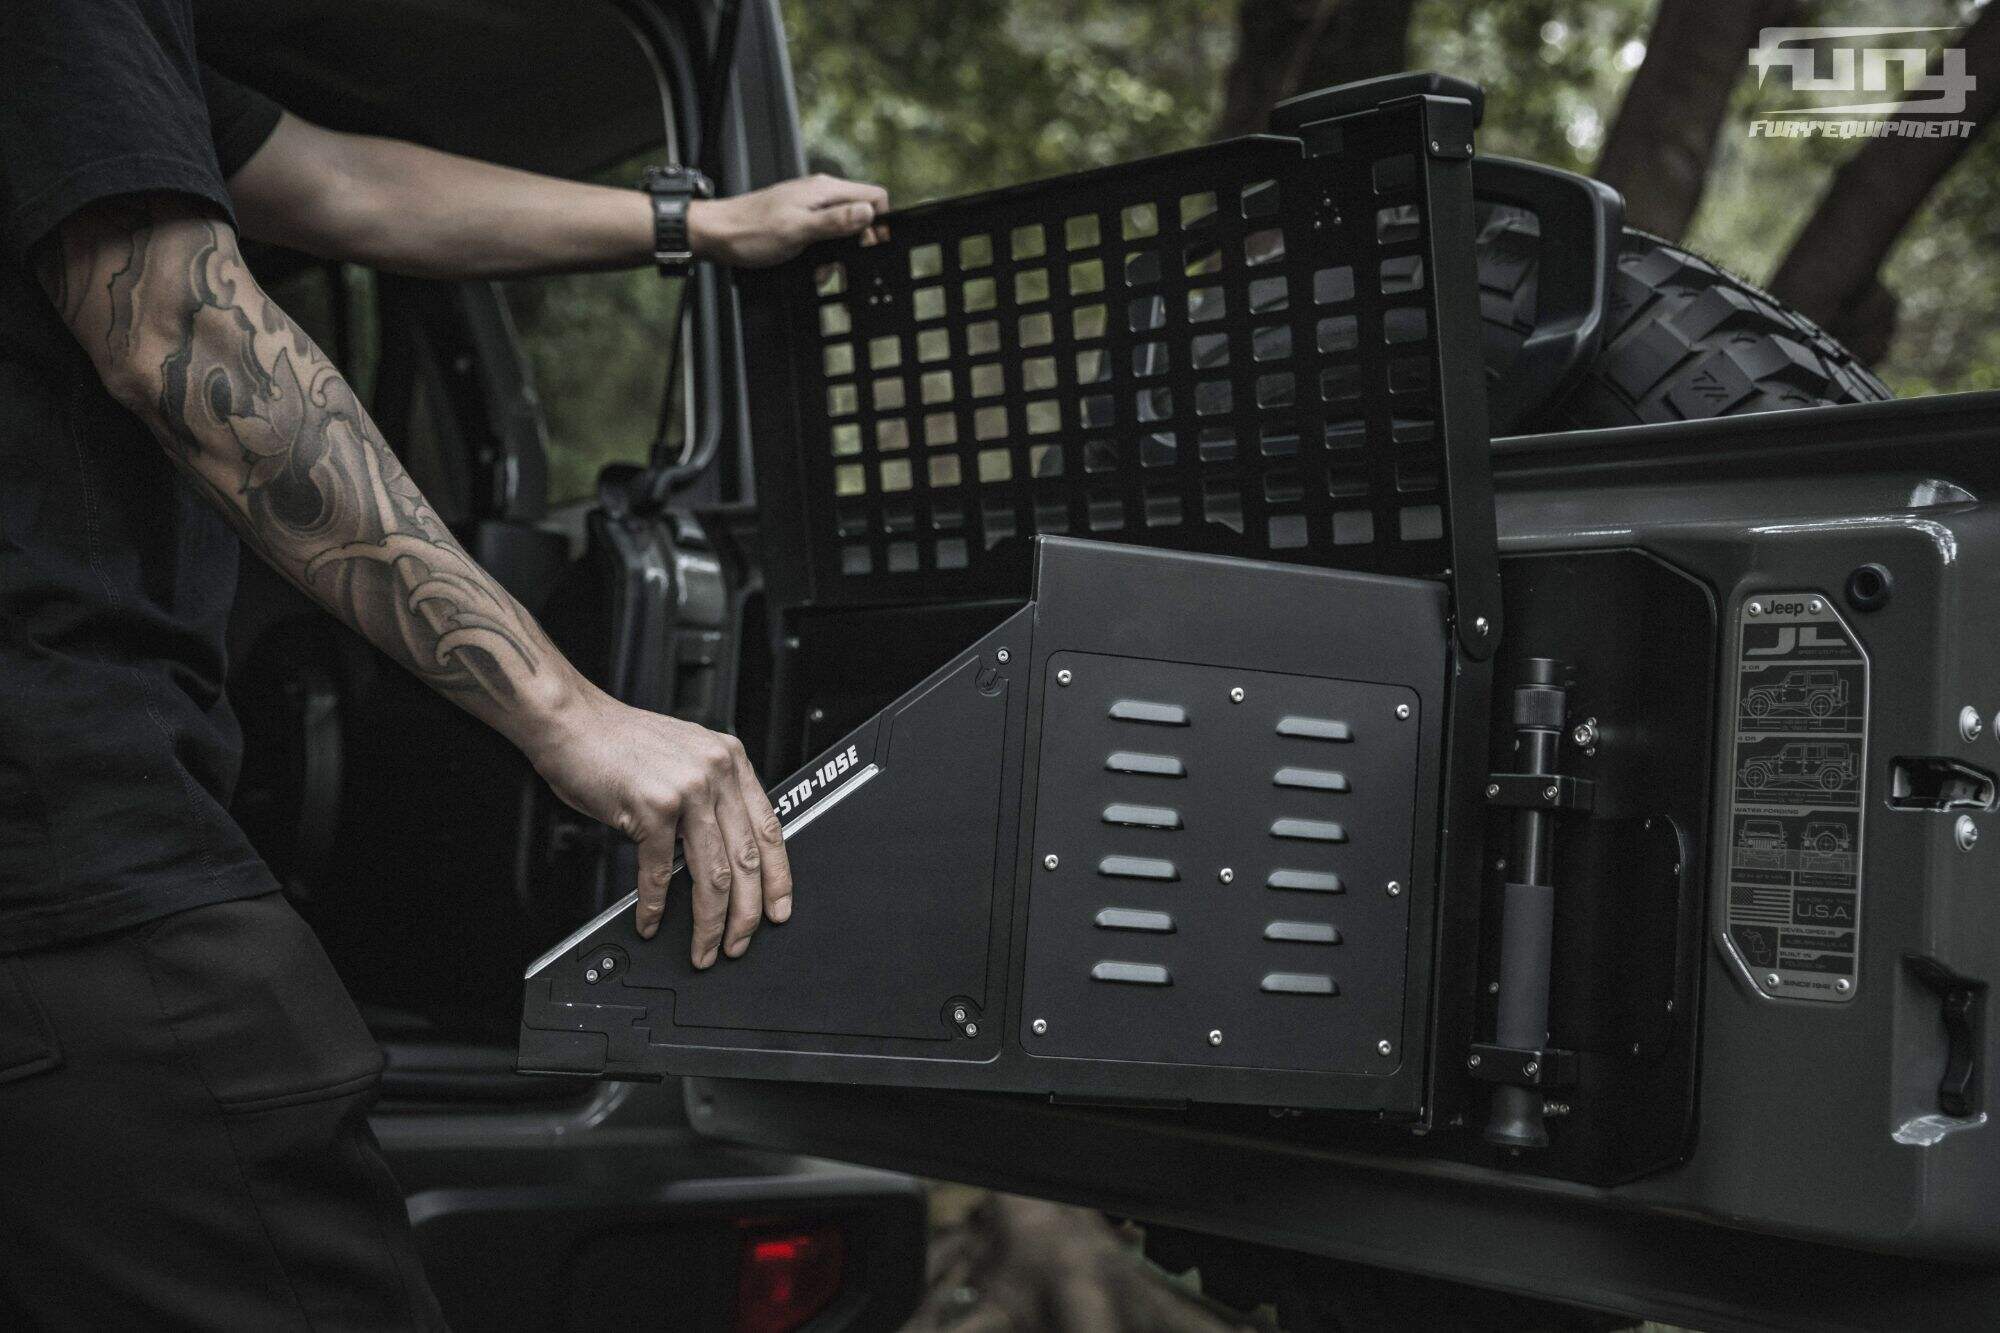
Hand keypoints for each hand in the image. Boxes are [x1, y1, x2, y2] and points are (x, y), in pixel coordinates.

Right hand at [527, 685, 790, 965]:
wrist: (572, 721)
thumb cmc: (619, 742)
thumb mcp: (685, 758)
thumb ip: (711, 797)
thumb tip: (725, 854)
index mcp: (730, 761)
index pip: (770, 829)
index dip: (777, 877)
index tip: (779, 908)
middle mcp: (716, 773)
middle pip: (747, 859)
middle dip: (747, 913)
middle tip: (740, 942)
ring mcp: (686, 790)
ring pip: (713, 874)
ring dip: (709, 922)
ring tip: (704, 948)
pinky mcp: (652, 808)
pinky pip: (662, 871)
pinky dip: (656, 905)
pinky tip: (652, 921)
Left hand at [688, 173, 888, 267]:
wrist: (716, 235)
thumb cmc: (750, 232)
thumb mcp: (798, 230)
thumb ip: (835, 221)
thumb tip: (868, 213)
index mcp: (824, 191)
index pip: (873, 197)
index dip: (880, 223)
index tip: (874, 247)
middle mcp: (820, 195)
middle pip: (860, 216)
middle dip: (857, 245)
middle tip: (847, 268)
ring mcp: (809, 208)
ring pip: (842, 231)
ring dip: (838, 256)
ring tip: (822, 272)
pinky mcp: (799, 221)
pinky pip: (824, 238)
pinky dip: (822, 256)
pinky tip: (811, 269)